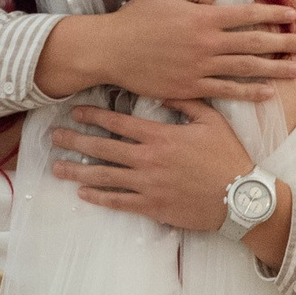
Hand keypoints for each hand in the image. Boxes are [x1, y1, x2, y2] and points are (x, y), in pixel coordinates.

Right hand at [42, 0, 295, 103]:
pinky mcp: (191, 88)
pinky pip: (227, 92)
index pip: (248, 14)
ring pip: (247, 69)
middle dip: (285, 43)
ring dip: (276, 69)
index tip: (293, 16)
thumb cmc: (136, 18)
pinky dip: (249, 93)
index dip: (273, 14)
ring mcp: (200, 68)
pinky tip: (268, 94)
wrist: (110, 50)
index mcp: (203, 16)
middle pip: (255, 43)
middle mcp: (208, 43)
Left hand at [48, 101, 252, 231]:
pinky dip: (99, 197)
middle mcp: (148, 160)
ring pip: (104, 177)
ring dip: (78, 171)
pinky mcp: (152, 207)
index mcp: (160, 136)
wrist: (241, 198)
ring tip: (57, 167)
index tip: (75, 112)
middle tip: (54, 137)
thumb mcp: (212, 121)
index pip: (118, 123)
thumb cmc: (228, 157)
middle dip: (75, 141)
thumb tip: (164, 87)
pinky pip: (119, 202)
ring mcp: (148, 185)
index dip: (93, 116)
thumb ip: (186, 102)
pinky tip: (82, 193)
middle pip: (103, 148)